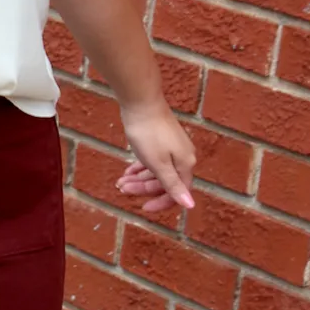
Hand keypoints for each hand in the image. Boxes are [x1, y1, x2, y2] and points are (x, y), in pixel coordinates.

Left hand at [115, 98, 196, 215]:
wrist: (141, 102)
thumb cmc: (149, 133)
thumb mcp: (158, 164)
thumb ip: (173, 185)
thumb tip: (190, 205)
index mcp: (185, 164)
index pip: (177, 192)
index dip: (160, 202)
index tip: (143, 208)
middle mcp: (183, 157)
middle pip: (165, 182)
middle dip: (143, 188)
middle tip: (121, 187)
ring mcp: (173, 148)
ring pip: (157, 171)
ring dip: (138, 179)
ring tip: (120, 182)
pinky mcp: (162, 140)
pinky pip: (153, 160)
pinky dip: (140, 167)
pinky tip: (127, 171)